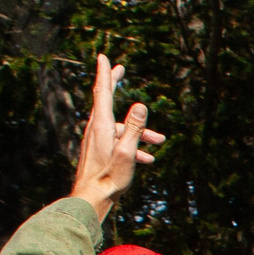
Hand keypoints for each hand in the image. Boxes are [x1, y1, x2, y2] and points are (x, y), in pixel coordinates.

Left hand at [69, 56, 164, 221]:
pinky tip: (148, 158)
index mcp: (102, 125)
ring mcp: (96, 139)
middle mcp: (96, 128)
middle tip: (119, 70)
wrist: (93, 196)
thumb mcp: (127, 152)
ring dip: (139, 131)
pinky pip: (118, 140)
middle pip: (105, 101)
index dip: (105, 74)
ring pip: (120, 126)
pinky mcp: (99, 149)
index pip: (102, 92)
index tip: (104, 57)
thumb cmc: (110, 177)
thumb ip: (135, 128)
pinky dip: (133, 144)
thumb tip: (141, 105)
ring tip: (161, 141)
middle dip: (113, 85)